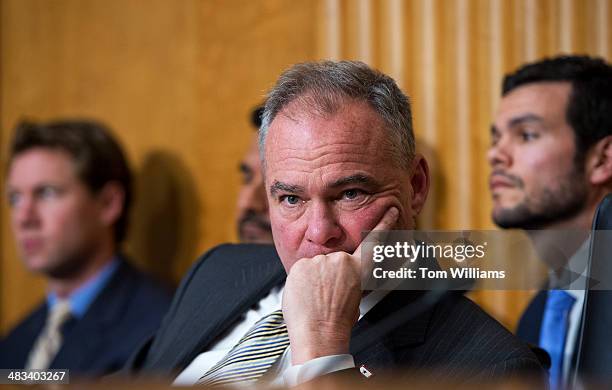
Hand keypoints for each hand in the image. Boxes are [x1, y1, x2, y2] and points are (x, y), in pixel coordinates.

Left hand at [282, 206, 398, 364]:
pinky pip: (300, 270)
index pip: (373, 243)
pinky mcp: (302, 265)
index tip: (390, 209)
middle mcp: (341, 261)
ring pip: (315, 266)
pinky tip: (305, 296)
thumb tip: (342, 278)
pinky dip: (300, 281)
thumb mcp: (355, 300)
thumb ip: (350, 280)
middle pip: (332, 261)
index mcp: (358, 270)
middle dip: (326, 276)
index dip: (384, 224)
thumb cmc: (336, 323)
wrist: (318, 334)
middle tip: (325, 296)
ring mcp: (321, 262)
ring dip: (312, 279)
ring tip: (314, 299)